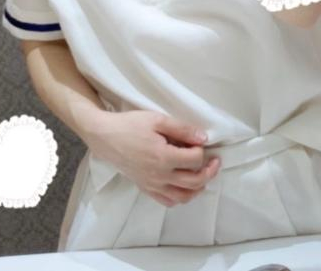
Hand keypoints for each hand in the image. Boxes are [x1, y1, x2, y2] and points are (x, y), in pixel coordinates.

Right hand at [86, 109, 220, 206]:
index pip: (195, 160)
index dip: (202, 150)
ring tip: (203, 175)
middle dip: (209, 171)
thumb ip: (182, 129)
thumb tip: (203, 138)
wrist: (106, 137)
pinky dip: (181, 197)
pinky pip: (168, 201)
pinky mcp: (146, 189)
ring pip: (183, 197)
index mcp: (163, 157)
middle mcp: (159, 176)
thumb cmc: (130, 125)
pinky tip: (184, 185)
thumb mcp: (157, 120)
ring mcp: (152, 185)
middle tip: (215, 161)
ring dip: (198, 188)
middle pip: (194, 182)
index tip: (201, 141)